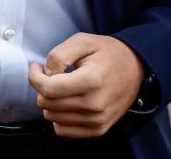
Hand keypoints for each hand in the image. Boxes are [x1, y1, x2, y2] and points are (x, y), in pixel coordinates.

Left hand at [28, 33, 144, 137]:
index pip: (48, 89)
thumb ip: (58, 55)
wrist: (135, 67)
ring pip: (52, 117)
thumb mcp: (82, 41)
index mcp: (91, 81)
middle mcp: (95, 105)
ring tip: (61, 86)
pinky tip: (66, 100)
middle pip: (47, 104)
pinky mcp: (98, 129)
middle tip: (50, 74)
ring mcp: (97, 120)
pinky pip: (63, 130)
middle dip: (41, 86)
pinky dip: (58, 116)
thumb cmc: (107, 53)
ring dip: (50, 100)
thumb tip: (46, 74)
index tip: (37, 67)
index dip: (35, 77)